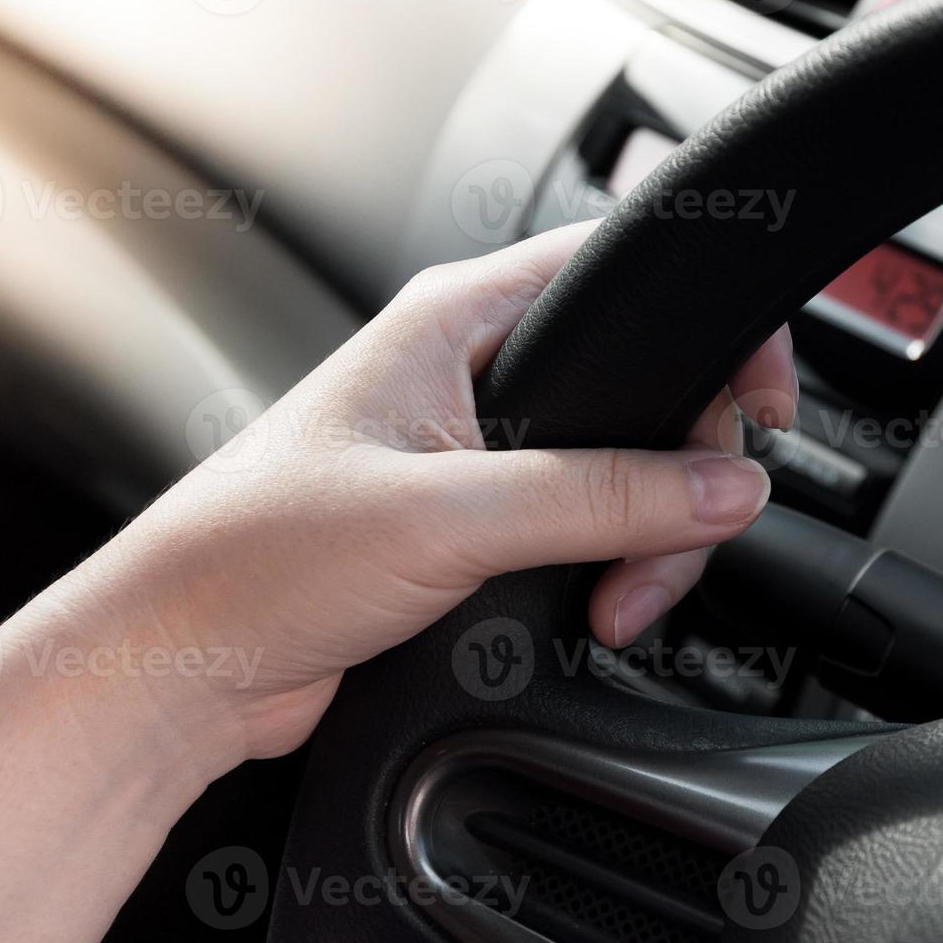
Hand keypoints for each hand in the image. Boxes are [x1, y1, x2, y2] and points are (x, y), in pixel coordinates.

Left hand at [24, 219, 797, 765]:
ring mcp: (481, 458)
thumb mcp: (445, 517)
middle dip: (679, 477)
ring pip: (623, 474)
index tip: (759, 408)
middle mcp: (474, 378)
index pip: (622, 275)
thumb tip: (721, 487)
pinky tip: (592, 611)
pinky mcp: (478, 530)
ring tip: (615, 601)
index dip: (710, 329)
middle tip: (671, 545)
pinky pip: (586, 534)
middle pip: (643, 393)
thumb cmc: (254, 558)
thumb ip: (598, 498)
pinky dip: (611, 573)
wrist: (184, 668)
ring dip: (647, 541)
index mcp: (457, 320)